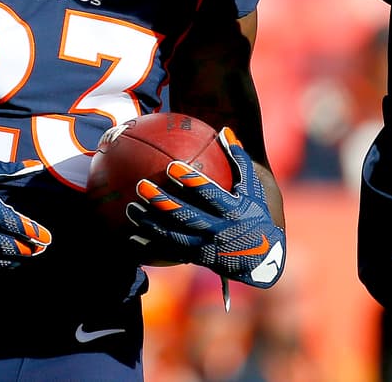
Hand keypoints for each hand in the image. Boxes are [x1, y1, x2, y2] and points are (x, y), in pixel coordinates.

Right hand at [0, 155, 51, 267]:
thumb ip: (9, 169)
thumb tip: (35, 164)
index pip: (8, 221)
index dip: (29, 231)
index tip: (47, 237)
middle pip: (1, 244)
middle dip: (24, 249)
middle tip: (42, 249)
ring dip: (10, 260)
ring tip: (27, 258)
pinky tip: (6, 263)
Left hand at [126, 128, 284, 287]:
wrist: (261, 260)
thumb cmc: (255, 214)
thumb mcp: (254, 189)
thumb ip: (240, 161)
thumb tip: (224, 131)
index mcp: (233, 211)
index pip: (210, 194)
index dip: (191, 181)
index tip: (172, 166)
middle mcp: (218, 231)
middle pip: (186, 216)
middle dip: (162, 202)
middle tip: (141, 186)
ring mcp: (205, 248)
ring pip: (173, 236)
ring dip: (150, 223)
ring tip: (130, 208)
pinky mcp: (195, 260)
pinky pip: (169, 254)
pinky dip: (150, 247)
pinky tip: (130, 238)